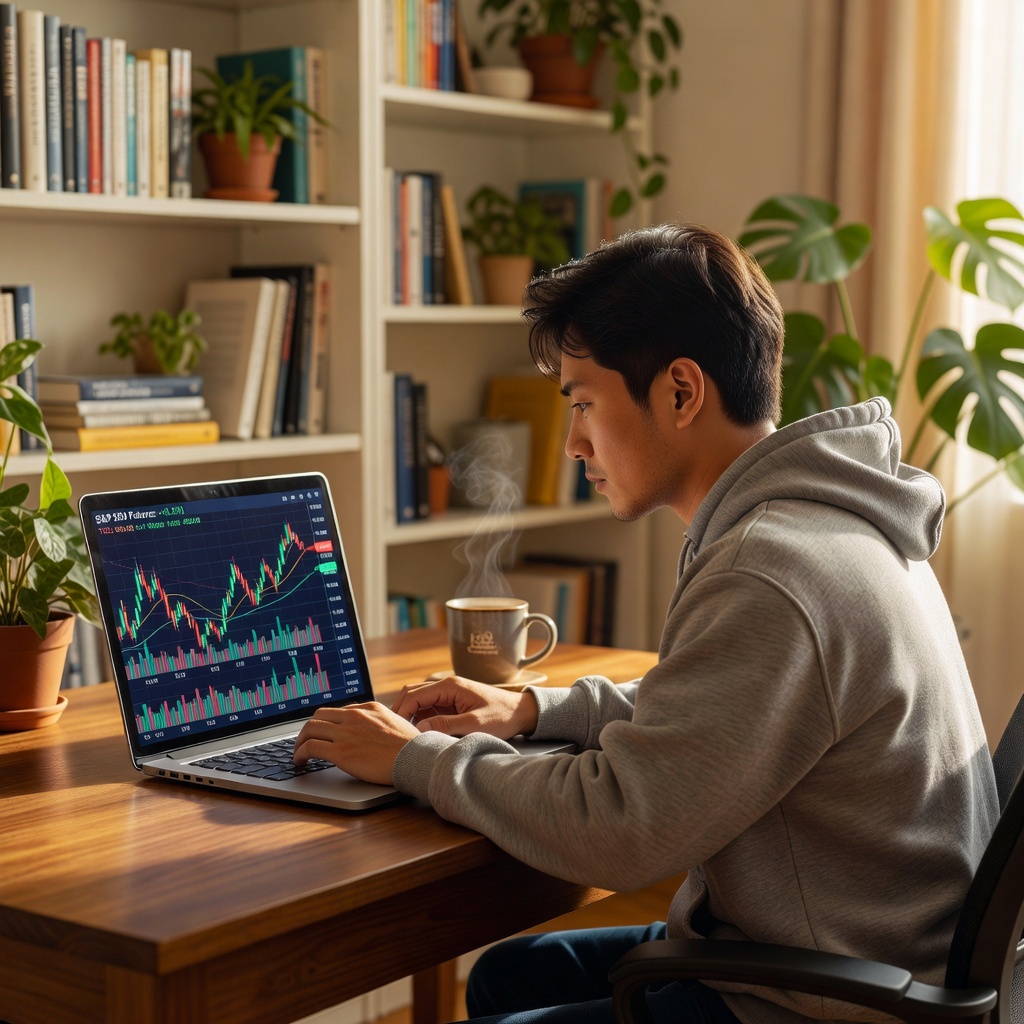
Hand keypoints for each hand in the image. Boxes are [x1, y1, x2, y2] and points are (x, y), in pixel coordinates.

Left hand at [292, 702, 418, 785]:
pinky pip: (310, 747)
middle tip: (305, 741)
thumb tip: (371, 732)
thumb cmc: (411, 746)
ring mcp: (346, 732)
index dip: (326, 723)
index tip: (322, 733)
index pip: (337, 711)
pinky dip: (300, 753)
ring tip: (298, 752)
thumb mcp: (395, 723)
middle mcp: (354, 716)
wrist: (415, 757)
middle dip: (308, 729)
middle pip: (318, 716)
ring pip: (310, 729)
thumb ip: (378, 723)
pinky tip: (300, 761)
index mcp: (368, 708)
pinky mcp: (340, 751)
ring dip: (300, 741)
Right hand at [391, 675, 538, 739]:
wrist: (521, 713)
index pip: (414, 695)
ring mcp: (448, 694)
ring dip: (411, 716)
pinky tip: (422, 734)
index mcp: (450, 686)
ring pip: (419, 701)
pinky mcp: (452, 703)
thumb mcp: (476, 723)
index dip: (401, 712)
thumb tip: (421, 729)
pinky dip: (421, 719)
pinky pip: (430, 708)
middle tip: (397, 732)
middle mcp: (446, 686)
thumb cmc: (502, 716)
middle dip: (401, 712)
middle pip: (412, 694)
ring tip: (407, 735)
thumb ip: (447, 725)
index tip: (397, 730)